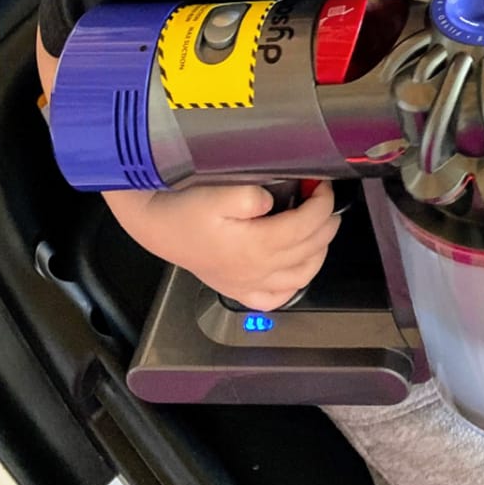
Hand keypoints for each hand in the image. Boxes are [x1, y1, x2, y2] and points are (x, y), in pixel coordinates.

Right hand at [105, 179, 340, 310]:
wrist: (158, 227)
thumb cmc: (185, 210)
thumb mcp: (218, 193)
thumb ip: (251, 196)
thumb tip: (273, 201)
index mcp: (257, 245)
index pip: (306, 225)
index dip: (323, 203)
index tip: (323, 186)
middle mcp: (258, 270)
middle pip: (309, 249)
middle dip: (326, 222)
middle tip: (324, 200)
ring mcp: (249, 283)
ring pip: (302, 276)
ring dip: (319, 252)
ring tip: (319, 228)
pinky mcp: (238, 289)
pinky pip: (276, 298)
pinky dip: (294, 285)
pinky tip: (296, 269)